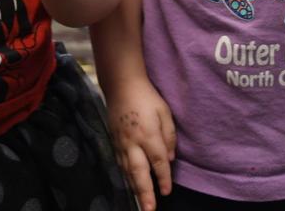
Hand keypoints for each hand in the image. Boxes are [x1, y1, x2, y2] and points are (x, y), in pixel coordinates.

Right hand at [108, 78, 176, 210]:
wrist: (121, 86)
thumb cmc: (147, 97)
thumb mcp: (165, 111)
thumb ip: (169, 135)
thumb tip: (170, 158)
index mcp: (148, 134)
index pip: (158, 162)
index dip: (163, 178)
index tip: (167, 192)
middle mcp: (133, 143)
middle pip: (139, 172)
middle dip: (145, 193)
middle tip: (149, 209)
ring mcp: (121, 143)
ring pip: (127, 171)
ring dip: (134, 188)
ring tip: (140, 203)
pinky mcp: (114, 142)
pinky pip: (120, 163)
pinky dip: (125, 176)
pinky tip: (129, 184)